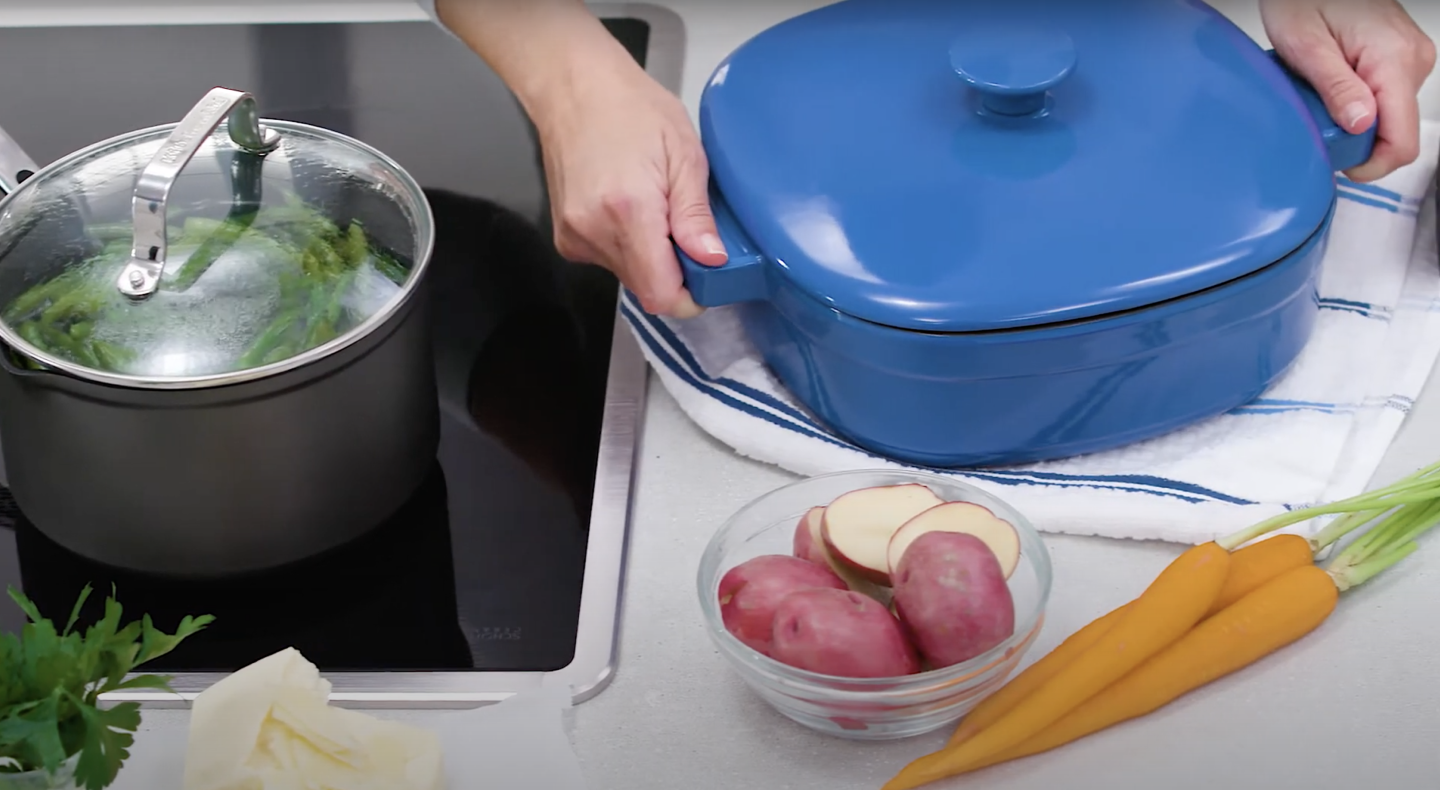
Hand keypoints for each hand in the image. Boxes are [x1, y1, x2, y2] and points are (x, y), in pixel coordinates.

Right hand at [534, 50, 726, 317]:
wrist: (574, 89)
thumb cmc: (630, 108)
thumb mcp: (684, 152)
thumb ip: (696, 214)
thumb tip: (712, 259)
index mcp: (629, 211)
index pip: (660, 293)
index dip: (689, 296)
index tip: (706, 276)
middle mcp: (594, 231)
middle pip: (646, 288)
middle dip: (673, 271)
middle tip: (685, 228)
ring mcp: (574, 237)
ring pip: (628, 276)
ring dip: (650, 257)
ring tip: (655, 207)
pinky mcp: (565, 238)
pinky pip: (608, 261)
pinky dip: (627, 247)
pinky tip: (629, 208)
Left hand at [1261, 0, 1435, 181]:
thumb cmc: (1303, 1)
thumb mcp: (1306, 46)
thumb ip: (1336, 88)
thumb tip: (1360, 125)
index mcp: (1395, 60)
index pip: (1402, 139)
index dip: (1373, 164)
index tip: (1343, 166)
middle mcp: (1413, 60)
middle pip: (1395, 130)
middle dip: (1356, 138)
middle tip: (1317, 118)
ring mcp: (1411, 58)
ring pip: (1390, 116)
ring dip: (1355, 119)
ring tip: (1322, 94)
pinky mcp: (1401, 59)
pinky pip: (1385, 97)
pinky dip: (1359, 103)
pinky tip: (1333, 87)